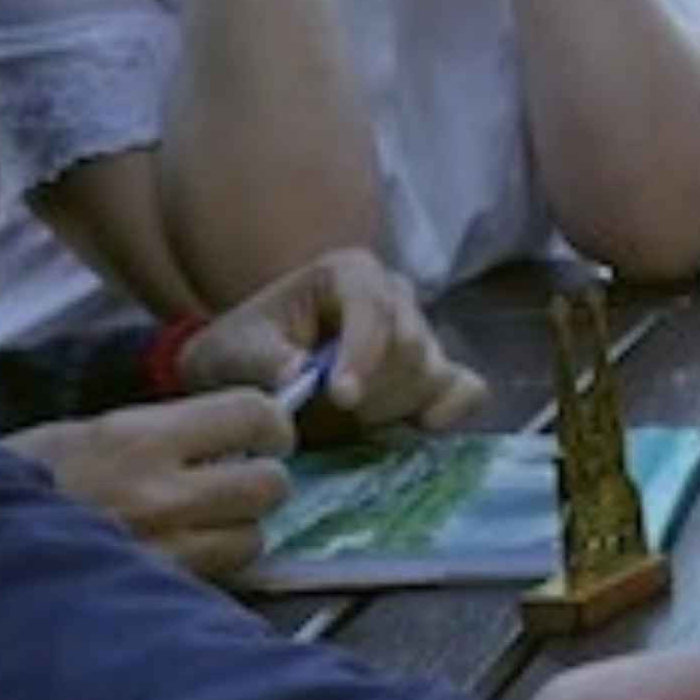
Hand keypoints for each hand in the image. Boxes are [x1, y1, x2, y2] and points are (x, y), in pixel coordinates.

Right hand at [1, 390, 293, 578]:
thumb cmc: (19, 485)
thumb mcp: (88, 435)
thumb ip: (166, 433)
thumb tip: (242, 435)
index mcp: (137, 438)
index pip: (253, 416)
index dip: (270, 426)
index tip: (266, 437)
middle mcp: (156, 494)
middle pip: (268, 486)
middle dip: (259, 485)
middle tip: (235, 486)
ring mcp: (155, 554)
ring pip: (249, 543)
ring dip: (234, 535)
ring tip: (197, 530)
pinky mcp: (150, 599)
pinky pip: (213, 583)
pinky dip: (206, 574)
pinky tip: (175, 564)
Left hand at [180, 248, 489, 432]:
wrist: (251, 374)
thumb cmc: (241, 352)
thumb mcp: (230, 351)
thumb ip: (260, 359)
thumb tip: (299, 373)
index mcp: (350, 273)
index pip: (375, 309)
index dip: (364, 354)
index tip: (340, 398)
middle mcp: (395, 294)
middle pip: (411, 343)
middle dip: (372, 388)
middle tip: (332, 414)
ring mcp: (422, 332)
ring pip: (433, 372)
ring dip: (392, 405)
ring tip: (346, 419)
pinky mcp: (436, 370)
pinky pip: (468, 388)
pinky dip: (451, 409)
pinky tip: (420, 426)